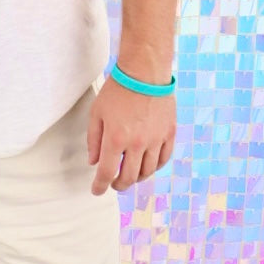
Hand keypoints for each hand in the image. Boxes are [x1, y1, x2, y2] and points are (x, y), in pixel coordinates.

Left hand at [87, 75, 175, 195]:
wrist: (145, 72)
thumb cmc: (118, 90)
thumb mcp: (97, 113)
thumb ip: (93, 140)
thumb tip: (94, 162)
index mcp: (116, 139)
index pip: (107, 172)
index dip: (100, 186)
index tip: (97, 191)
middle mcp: (137, 143)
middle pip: (129, 177)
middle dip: (119, 184)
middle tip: (114, 184)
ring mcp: (156, 140)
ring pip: (148, 171)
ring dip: (137, 178)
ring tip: (130, 175)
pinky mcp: (169, 133)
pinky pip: (163, 159)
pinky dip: (154, 167)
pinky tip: (147, 165)